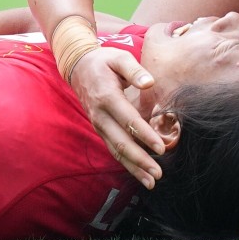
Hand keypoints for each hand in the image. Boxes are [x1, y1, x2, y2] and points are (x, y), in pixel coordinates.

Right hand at [69, 47, 163, 189]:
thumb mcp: (119, 58)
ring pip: (116, 150)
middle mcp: (100, 115)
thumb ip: (134, 70)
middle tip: (158, 173)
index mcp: (107, 97)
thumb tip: (149, 83)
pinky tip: (139, 173)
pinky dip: (126, 162)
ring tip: (151, 182)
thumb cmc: (103, 61)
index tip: (161, 147)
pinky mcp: (100, 129)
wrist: (77, 67)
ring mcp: (98, 124)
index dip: (145, 135)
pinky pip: (113, 148)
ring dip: (133, 167)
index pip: (128, 120)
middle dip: (140, 160)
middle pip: (121, 142)